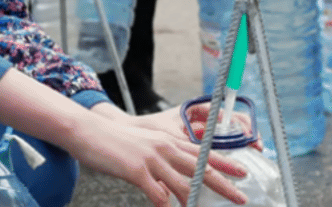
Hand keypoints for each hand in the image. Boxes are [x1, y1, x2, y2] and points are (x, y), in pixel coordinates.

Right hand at [80, 104, 247, 206]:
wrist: (89, 132)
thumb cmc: (116, 142)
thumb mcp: (145, 149)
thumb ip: (161, 166)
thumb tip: (169, 191)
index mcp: (169, 141)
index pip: (204, 153)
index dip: (225, 164)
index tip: (242, 173)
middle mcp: (165, 148)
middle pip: (201, 168)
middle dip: (223, 185)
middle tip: (240, 197)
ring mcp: (152, 158)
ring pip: (182, 184)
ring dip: (194, 201)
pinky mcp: (136, 169)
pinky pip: (157, 192)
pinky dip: (164, 204)